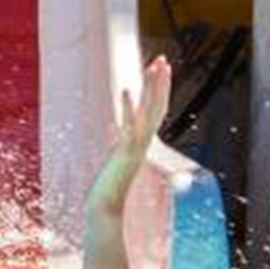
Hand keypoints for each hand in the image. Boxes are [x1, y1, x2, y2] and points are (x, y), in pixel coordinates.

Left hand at [87, 56, 171, 219]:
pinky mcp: (124, 152)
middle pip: (157, 105)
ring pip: (149, 111)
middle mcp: (143, 141)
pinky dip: (128, 108)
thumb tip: (116, 136)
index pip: (156, 109)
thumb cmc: (109, 188)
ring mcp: (136, 146)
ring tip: (154, 66)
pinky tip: (126, 90)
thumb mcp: (116, 161)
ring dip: (152, 88)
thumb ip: (119, 148)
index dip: (161, 89)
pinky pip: (128, 126)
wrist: (106, 209)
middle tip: (162, 59)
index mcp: (142, 141)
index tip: (162, 68)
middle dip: (160, 82)